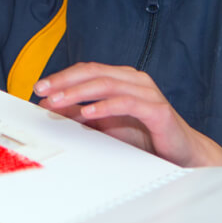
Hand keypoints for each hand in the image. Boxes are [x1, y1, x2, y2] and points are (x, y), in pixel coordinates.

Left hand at [33, 63, 221, 166]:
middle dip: (65, 81)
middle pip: (94, 72)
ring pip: (107, 84)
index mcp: (122, 78)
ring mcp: (147, 92)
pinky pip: (128, 103)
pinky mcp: (158, 110)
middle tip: (43, 91)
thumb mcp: (106, 125)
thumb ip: (82, 114)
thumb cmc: (146, 137)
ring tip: (58, 102)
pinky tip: (89, 113)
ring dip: (79, 93)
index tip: (39, 88)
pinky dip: (105, 106)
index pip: (87, 70)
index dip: (62, 76)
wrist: (182, 153)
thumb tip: (53, 108)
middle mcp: (134, 79)